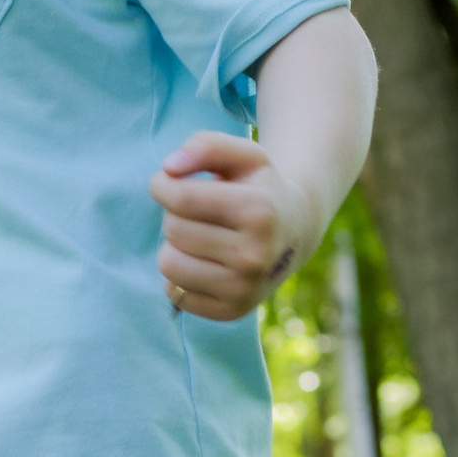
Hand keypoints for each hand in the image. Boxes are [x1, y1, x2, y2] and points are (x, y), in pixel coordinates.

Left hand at [148, 131, 304, 321]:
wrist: (295, 231)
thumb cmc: (259, 187)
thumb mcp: (243, 155)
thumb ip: (205, 145)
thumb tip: (169, 168)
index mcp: (258, 211)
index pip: (178, 197)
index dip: (162, 185)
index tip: (169, 182)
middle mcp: (255, 255)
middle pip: (172, 230)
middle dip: (175, 215)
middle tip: (201, 213)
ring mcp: (244, 288)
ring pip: (168, 264)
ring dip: (175, 246)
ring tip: (201, 238)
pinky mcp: (232, 311)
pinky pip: (174, 293)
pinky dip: (181, 276)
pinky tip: (206, 263)